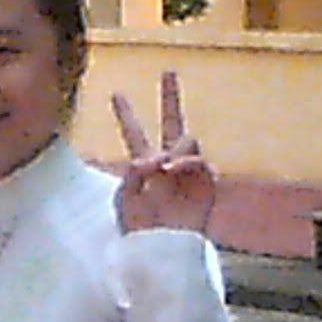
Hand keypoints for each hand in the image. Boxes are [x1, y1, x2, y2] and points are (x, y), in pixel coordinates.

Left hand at [111, 71, 214, 233]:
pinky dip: (187, 163)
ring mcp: (188, 171)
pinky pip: (200, 161)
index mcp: (143, 165)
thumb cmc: (139, 229)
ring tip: (164, 167)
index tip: (115, 92)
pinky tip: (174, 170)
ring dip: (173, 150)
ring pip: (186, 140)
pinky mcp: (206, 183)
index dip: (125, 114)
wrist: (162, 250)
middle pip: (170, 122)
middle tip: (168, 71)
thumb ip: (134, 173)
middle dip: (170, 97)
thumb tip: (157, 159)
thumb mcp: (123, 199)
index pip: (134, 133)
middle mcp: (167, 162)